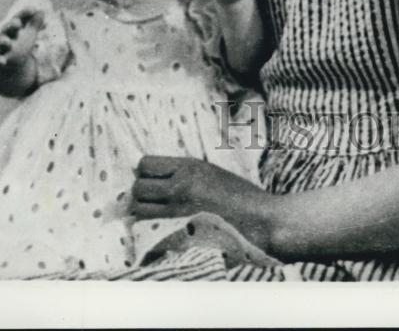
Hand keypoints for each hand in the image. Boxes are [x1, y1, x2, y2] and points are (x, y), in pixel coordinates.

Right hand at [0, 6, 44, 70]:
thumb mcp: (27, 34)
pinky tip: (3, 61)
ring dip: (4, 42)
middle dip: (12, 25)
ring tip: (10, 44)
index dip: (25, 14)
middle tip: (18, 23)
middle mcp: (4, 35)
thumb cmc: (17, 46)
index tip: (33, 10)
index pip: (19, 17)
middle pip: (7, 28)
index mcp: (12, 27)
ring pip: (0, 42)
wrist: (5, 66)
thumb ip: (34, 23)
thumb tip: (42, 11)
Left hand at [131, 156, 276, 254]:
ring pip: (139, 212)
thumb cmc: (240, 196)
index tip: (154, 181)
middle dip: (141, 195)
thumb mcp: (211, 172)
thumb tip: (156, 178)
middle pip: (137, 189)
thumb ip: (184, 173)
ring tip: (158, 218)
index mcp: (189, 167)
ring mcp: (179, 212)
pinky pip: (150, 233)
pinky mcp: (180, 234)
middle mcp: (180, 187)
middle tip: (154, 203)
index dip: (145, 173)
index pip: (145, 164)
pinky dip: (151, 233)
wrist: (261, 220)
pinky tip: (164, 233)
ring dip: (144, 215)